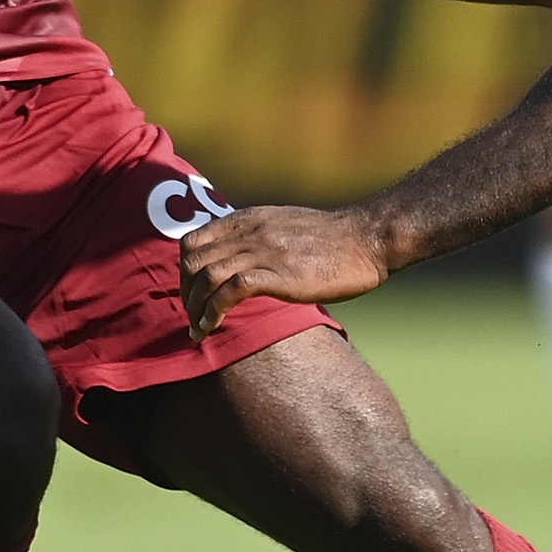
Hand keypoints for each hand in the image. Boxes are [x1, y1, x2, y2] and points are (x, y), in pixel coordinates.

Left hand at [179, 204, 392, 336]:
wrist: (367, 238)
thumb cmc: (332, 239)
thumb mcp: (284, 226)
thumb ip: (257, 238)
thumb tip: (239, 262)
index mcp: (247, 220)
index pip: (191, 242)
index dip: (184, 274)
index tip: (192, 297)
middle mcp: (249, 232)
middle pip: (192, 262)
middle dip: (185, 295)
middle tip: (193, 319)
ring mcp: (264, 252)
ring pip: (206, 277)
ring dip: (195, 309)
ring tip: (199, 331)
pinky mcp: (280, 275)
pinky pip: (231, 291)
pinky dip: (214, 312)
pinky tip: (213, 328)